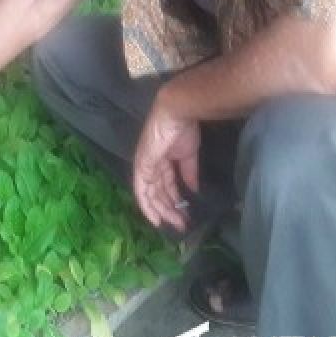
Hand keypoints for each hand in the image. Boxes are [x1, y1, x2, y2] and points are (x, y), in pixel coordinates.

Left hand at [132, 91, 200, 233]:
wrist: (178, 113)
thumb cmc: (183, 129)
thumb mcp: (188, 155)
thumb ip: (189, 173)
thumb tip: (193, 191)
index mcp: (160, 161)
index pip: (164, 186)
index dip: (172, 201)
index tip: (182, 216)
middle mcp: (150, 165)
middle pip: (158, 192)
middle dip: (170, 209)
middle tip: (183, 224)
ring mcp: (144, 165)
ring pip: (151, 195)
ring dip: (163, 210)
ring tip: (177, 223)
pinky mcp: (142, 166)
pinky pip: (141, 190)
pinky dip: (147, 205)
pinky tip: (156, 217)